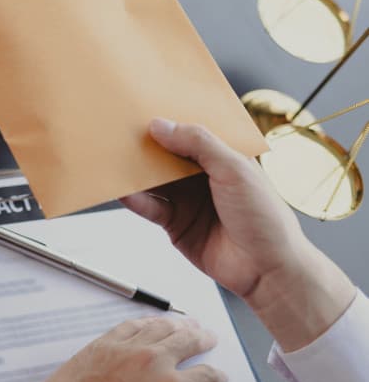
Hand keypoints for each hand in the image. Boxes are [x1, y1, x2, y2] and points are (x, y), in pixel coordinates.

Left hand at [43, 317, 226, 381]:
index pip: (206, 377)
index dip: (216, 376)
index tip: (219, 376)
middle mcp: (153, 362)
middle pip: (188, 342)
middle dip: (202, 339)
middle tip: (209, 337)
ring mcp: (129, 348)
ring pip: (162, 327)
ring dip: (179, 324)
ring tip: (188, 323)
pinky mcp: (107, 342)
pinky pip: (133, 324)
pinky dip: (148, 320)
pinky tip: (154, 320)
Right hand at [124, 119, 354, 350]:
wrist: (267, 271)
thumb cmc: (266, 219)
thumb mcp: (235, 169)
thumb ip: (199, 144)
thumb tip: (162, 125)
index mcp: (223, 157)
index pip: (191, 133)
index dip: (169, 122)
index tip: (143, 111)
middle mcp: (203, 176)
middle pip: (167, 155)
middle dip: (146, 146)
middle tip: (121, 133)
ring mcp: (188, 199)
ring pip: (154, 180)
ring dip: (136, 172)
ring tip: (115, 159)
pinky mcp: (175, 223)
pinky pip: (150, 206)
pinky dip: (135, 198)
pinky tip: (124, 191)